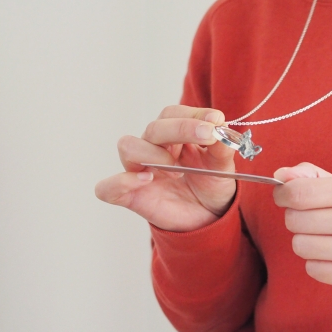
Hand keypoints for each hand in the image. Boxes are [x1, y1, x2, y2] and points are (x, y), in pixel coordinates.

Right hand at [95, 106, 235, 231]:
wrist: (209, 217)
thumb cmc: (211, 186)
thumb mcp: (223, 166)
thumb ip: (222, 148)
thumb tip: (222, 129)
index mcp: (174, 136)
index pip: (172, 114)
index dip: (192, 114)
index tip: (216, 119)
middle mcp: (153, 149)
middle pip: (154, 128)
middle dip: (181, 129)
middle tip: (207, 135)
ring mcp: (139, 171)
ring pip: (127, 147)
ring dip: (153, 153)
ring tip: (176, 170)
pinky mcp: (131, 196)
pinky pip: (108, 187)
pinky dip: (121, 182)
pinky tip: (147, 180)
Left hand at [273, 163, 331, 289]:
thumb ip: (311, 177)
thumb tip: (279, 176)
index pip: (298, 194)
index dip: (282, 195)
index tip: (284, 196)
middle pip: (295, 220)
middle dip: (296, 217)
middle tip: (312, 217)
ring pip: (300, 246)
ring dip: (305, 240)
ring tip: (324, 236)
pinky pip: (312, 269)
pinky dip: (317, 262)